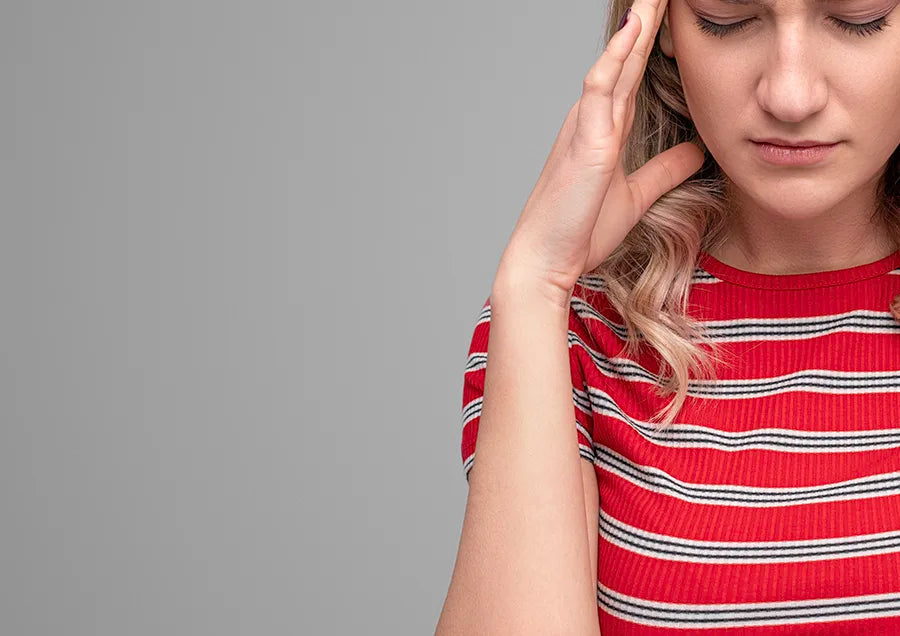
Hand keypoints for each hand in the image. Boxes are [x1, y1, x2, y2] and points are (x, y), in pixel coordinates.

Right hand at [498, 0, 704, 299]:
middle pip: (627, 55)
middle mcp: (594, 118)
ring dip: (637, 23)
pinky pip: (601, 86)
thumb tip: (697, 152)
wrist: (547, 259)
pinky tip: (635, 27)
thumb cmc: (580, 230)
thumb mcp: (637, 196)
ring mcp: (587, 124)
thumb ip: (664, 170)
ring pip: (616, 60)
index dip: (653, 39)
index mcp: (604, 128)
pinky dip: (617, 55)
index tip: (673, 10)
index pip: (634, 72)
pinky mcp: (585, 138)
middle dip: (647, 18)